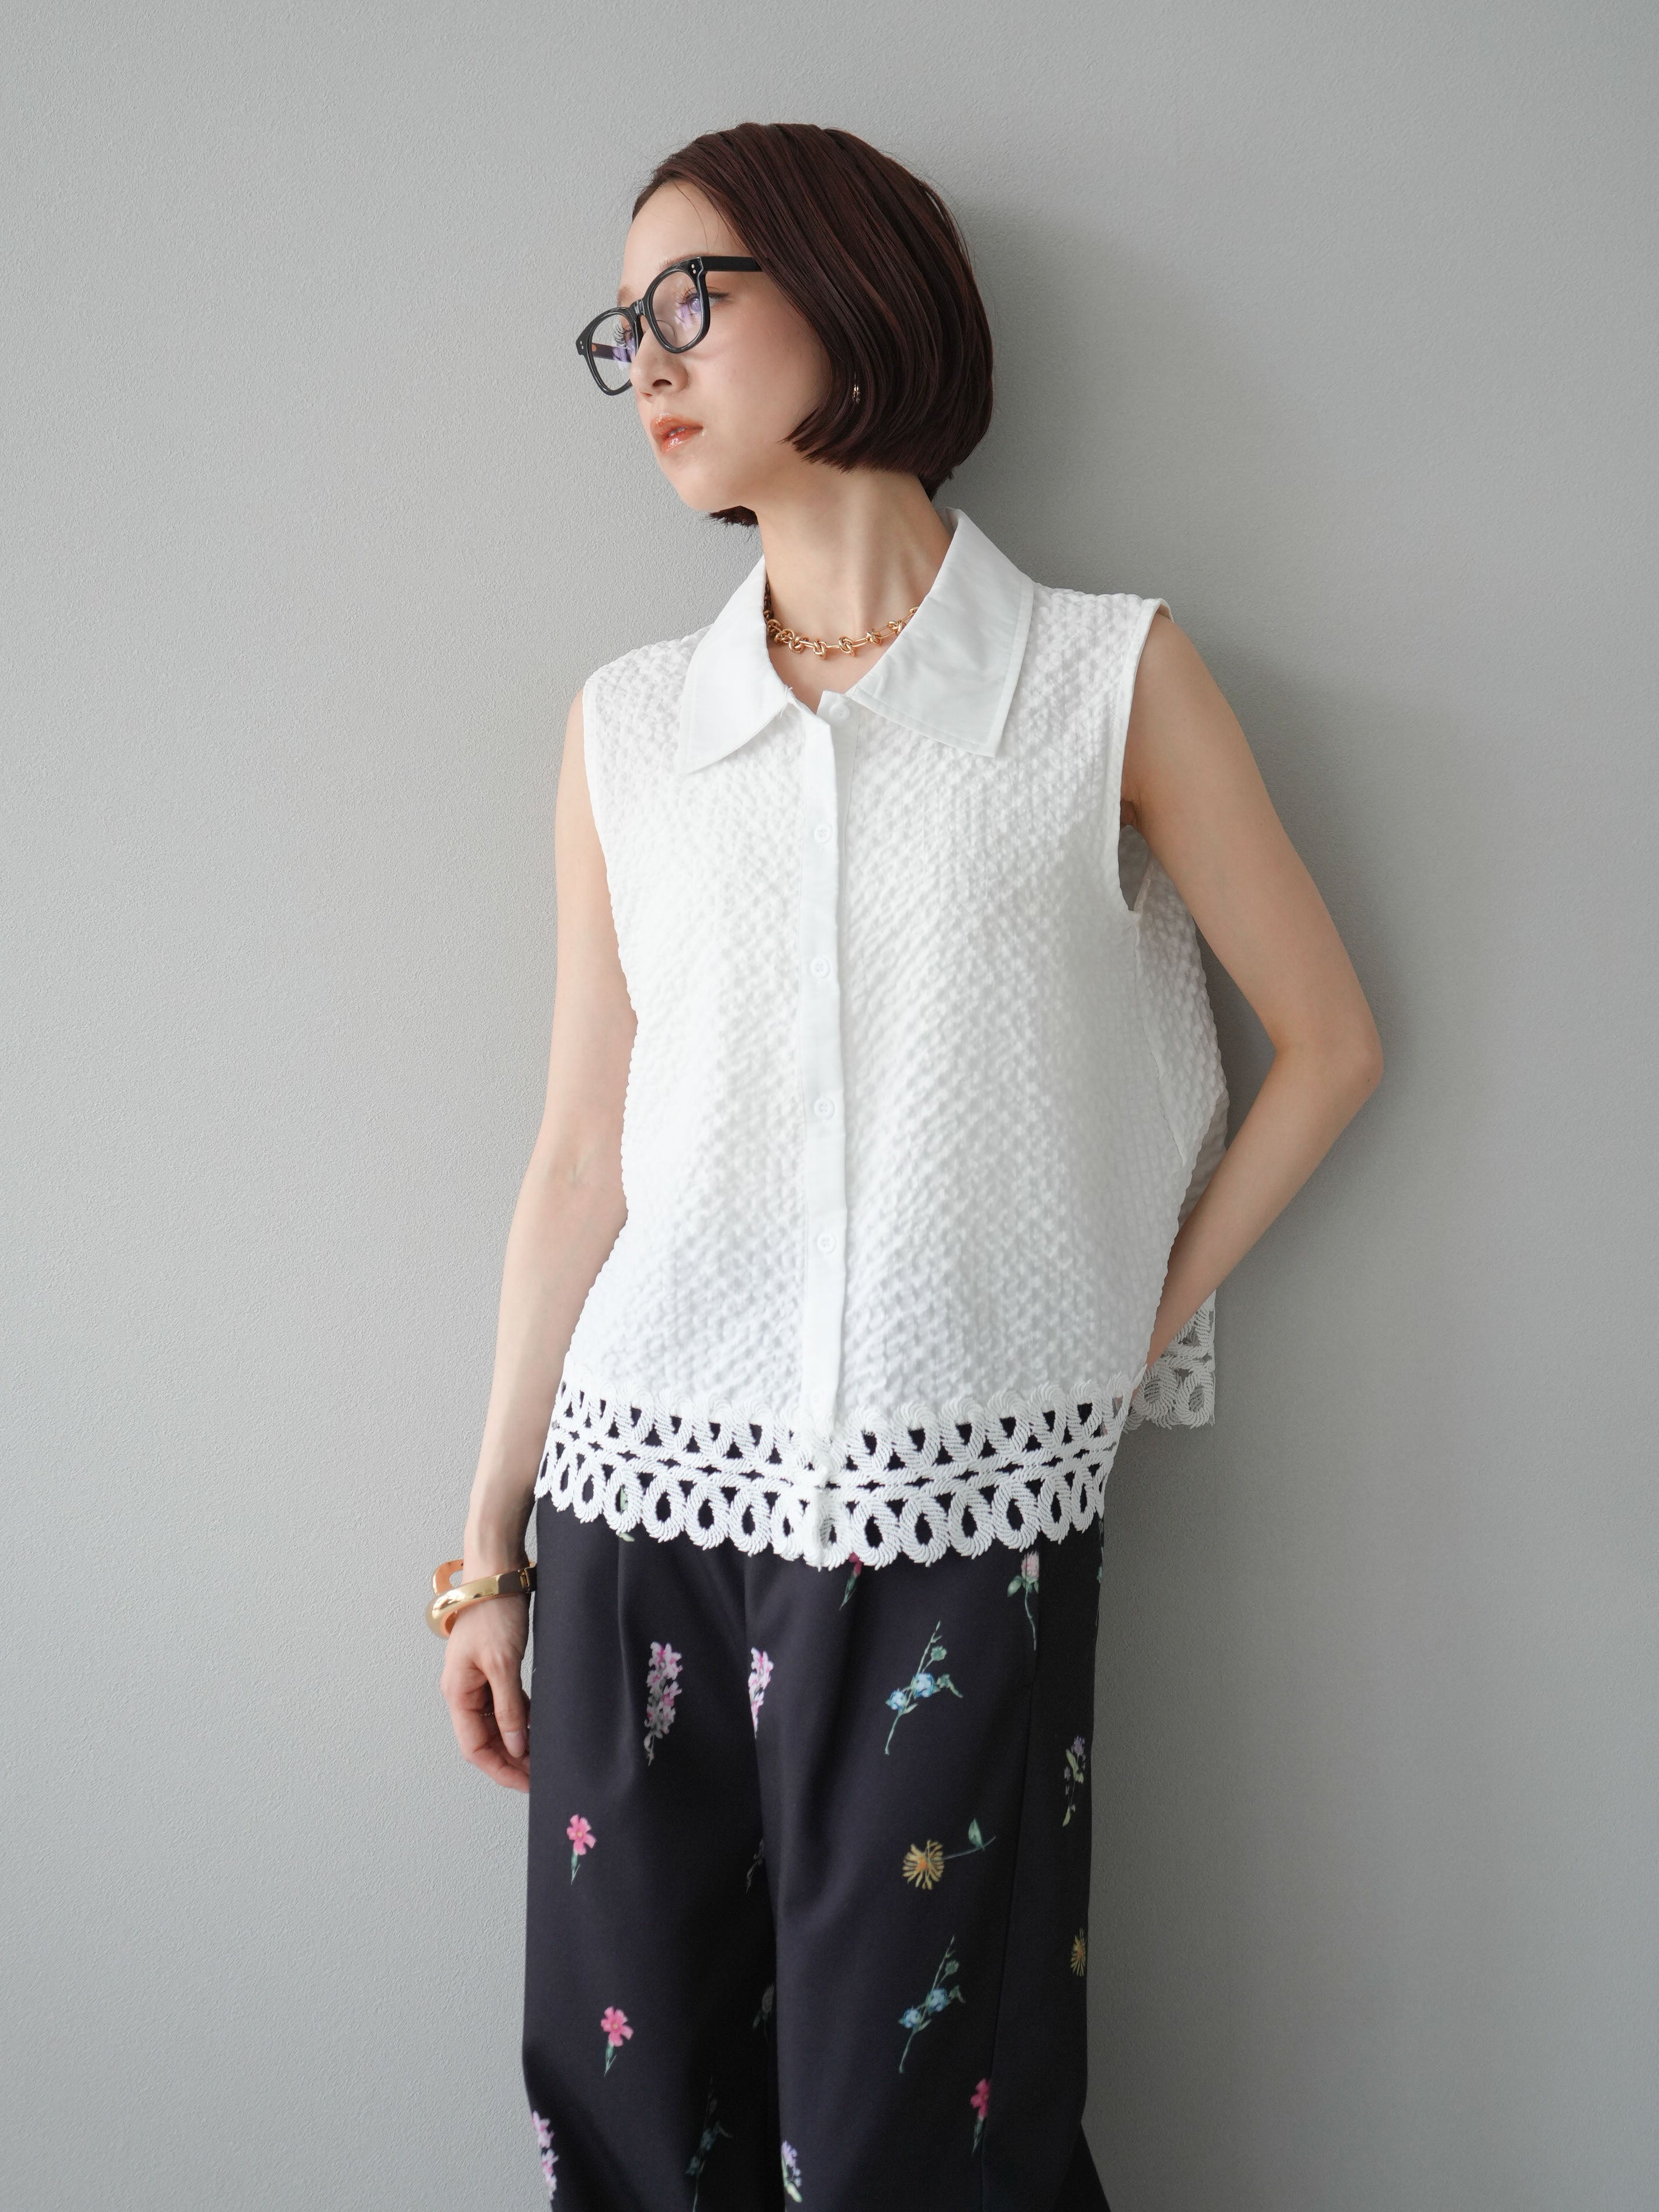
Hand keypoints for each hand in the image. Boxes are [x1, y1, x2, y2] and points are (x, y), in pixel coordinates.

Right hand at [440, 1585, 530, 1792]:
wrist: (496, 1572)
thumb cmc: (494, 1613)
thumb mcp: (503, 1663)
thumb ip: (509, 1708)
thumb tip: (514, 1747)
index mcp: (458, 1693)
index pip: (475, 1748)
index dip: (500, 1770)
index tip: (527, 1783)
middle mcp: (463, 1691)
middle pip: (485, 1740)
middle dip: (511, 1761)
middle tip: (542, 1775)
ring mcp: (477, 1680)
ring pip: (496, 1724)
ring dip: (517, 1743)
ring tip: (544, 1756)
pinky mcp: (492, 1668)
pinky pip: (505, 1705)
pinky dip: (520, 1719)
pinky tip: (539, 1727)